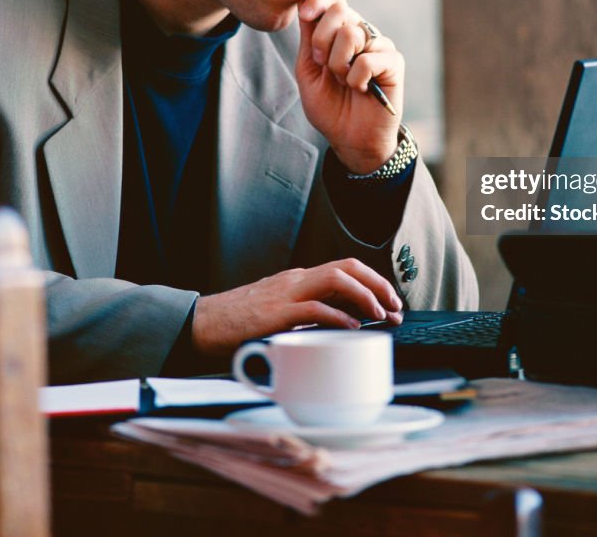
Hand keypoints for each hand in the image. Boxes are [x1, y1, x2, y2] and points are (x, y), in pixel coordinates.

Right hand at [190, 258, 403, 356]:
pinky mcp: (275, 313)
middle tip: (395, 307)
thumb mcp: (278, 314)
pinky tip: (352, 327)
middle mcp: (296, 280)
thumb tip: (337, 329)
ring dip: (364, 295)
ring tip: (380, 314)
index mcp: (298, 280)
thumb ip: (305, 316)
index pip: (344, 268)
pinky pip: (314, 308)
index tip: (390, 302)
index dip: (372, 281)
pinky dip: (337, 316)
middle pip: (346, 266)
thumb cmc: (238, 324)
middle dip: (377, 283)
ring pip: (335, 279)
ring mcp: (285, 293)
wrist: (201, 324)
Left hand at [296, 0, 402, 173]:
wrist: (350, 138)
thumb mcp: (308, 71)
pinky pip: (368, 59)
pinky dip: (357, 79)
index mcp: (339, 31)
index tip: (304, 13)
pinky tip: (362, 89)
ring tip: (345, 82)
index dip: (319, 0)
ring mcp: (379, 46)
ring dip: (339, 65)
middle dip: (321, 40)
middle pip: (339, 11)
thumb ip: (308, 38)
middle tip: (323, 65)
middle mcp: (361, 33)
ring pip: (351, 34)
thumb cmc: (329, 107)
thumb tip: (304, 1)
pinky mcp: (393, 62)